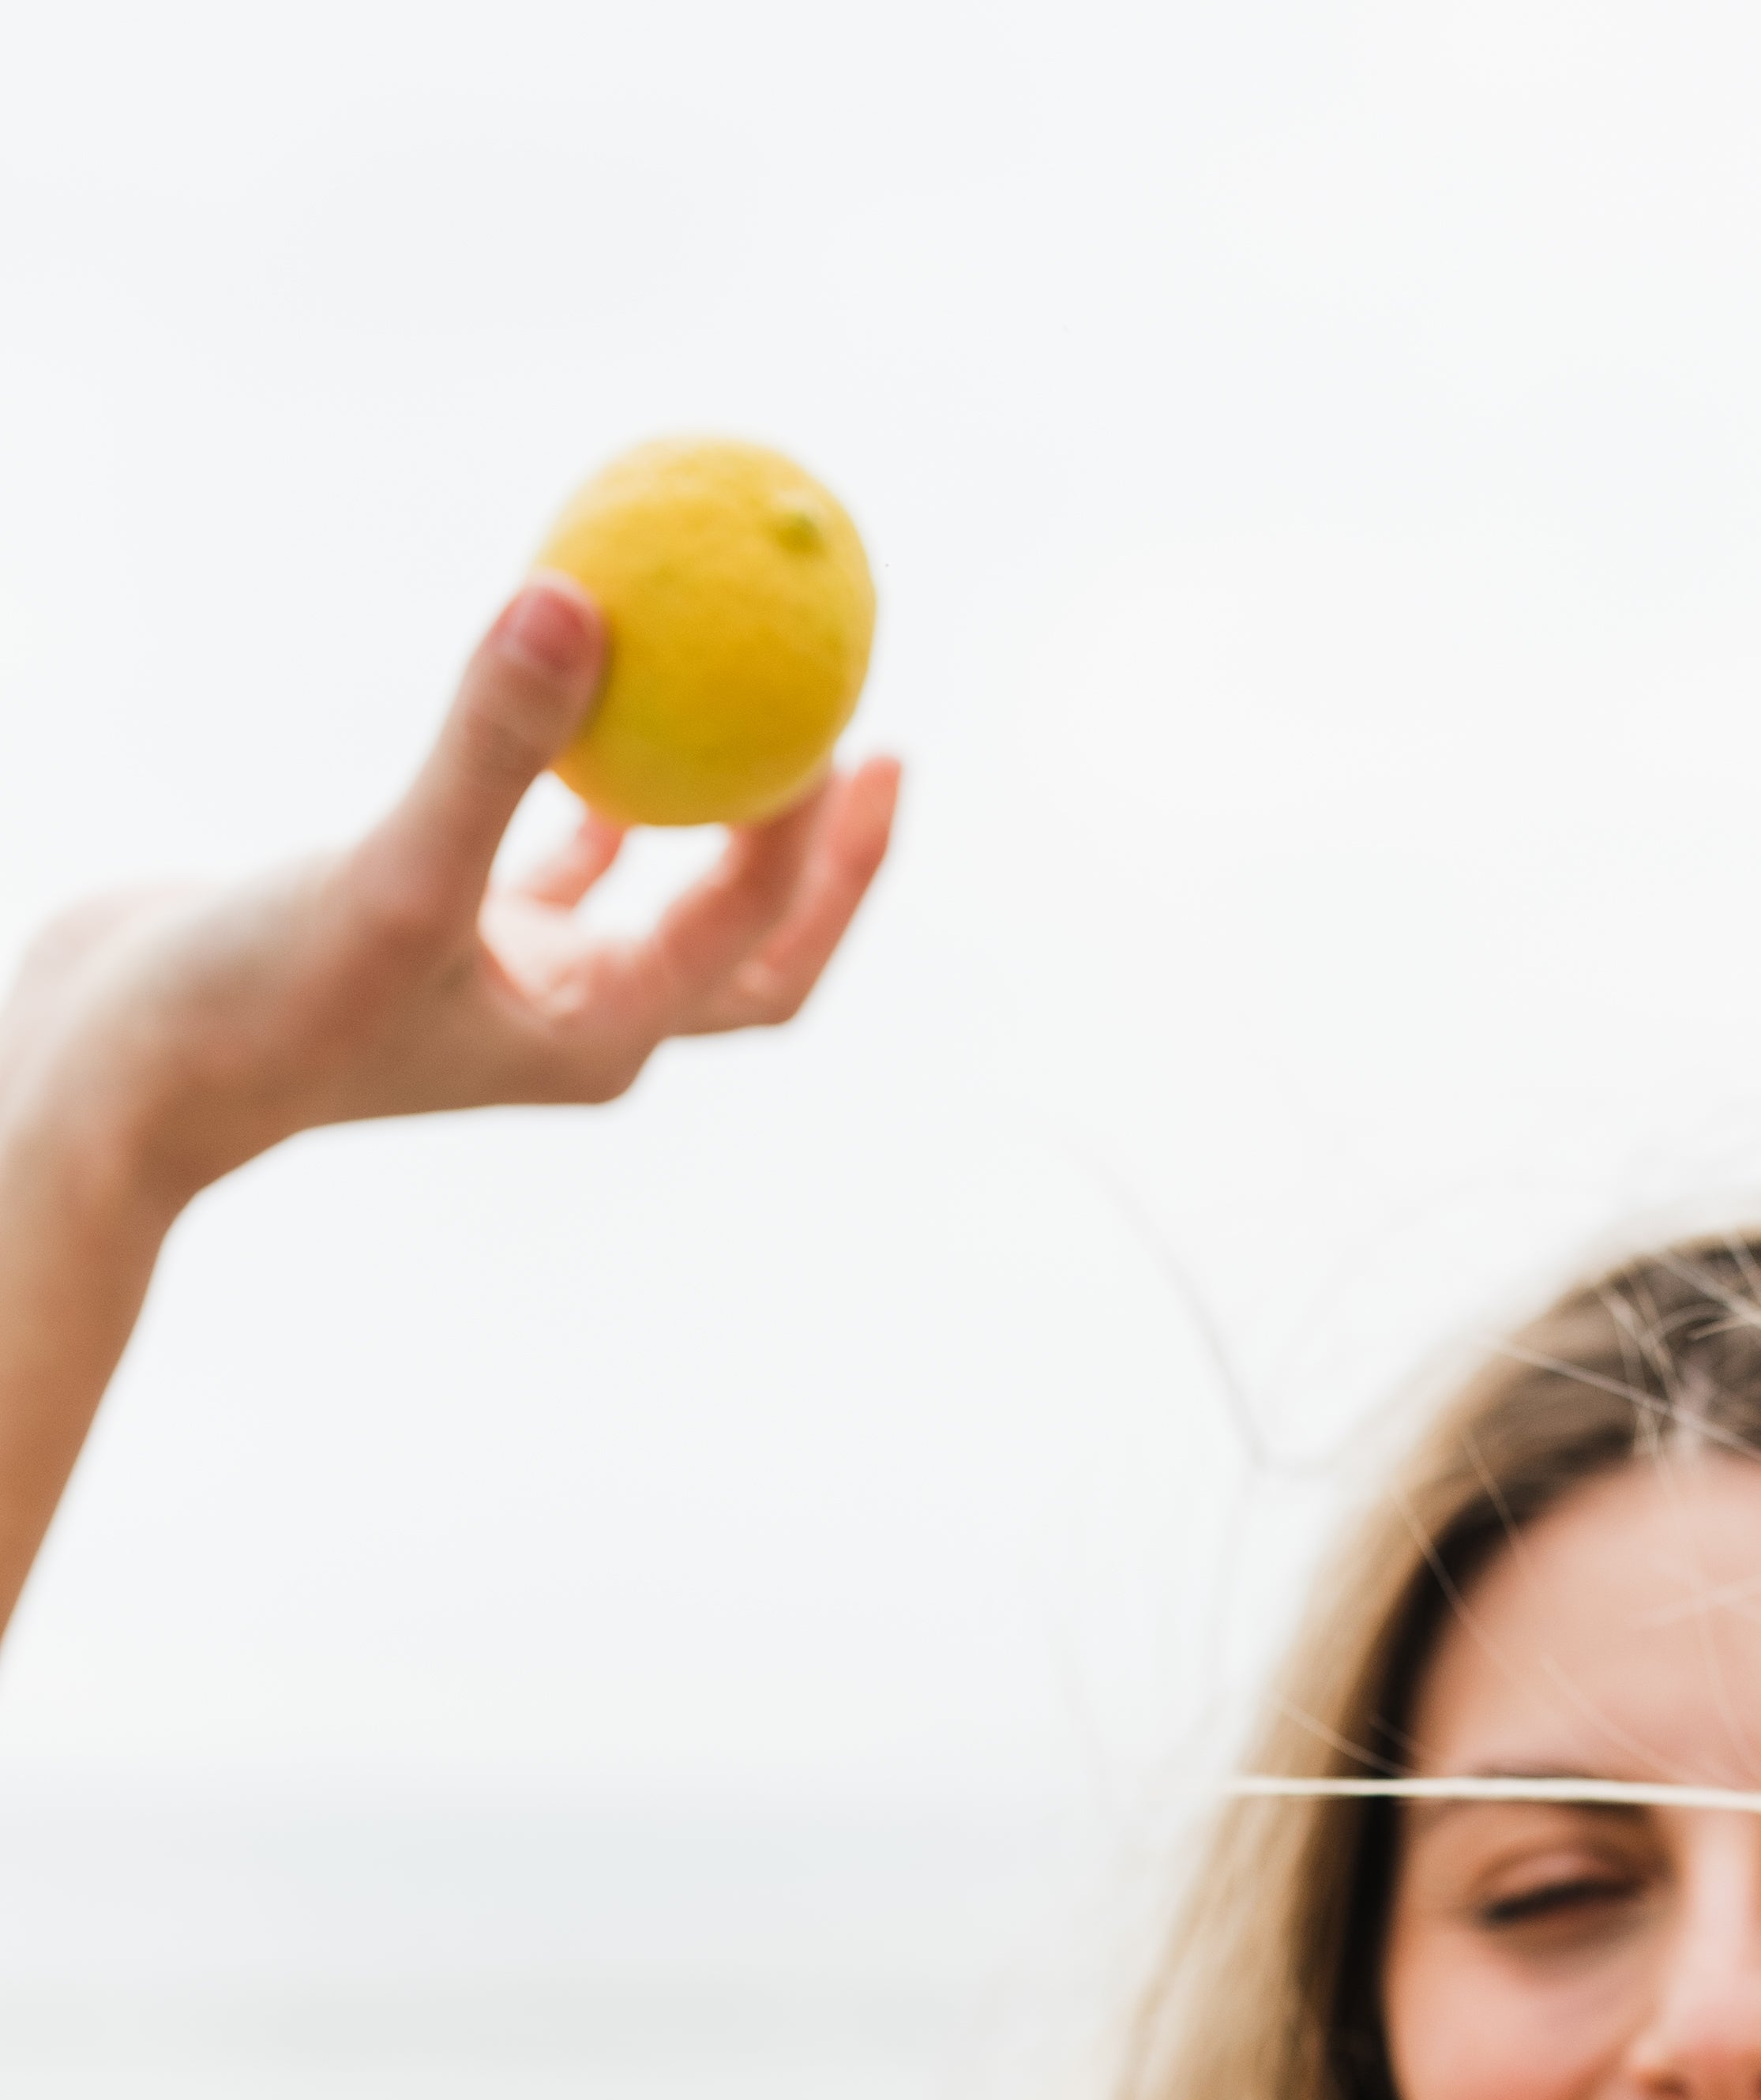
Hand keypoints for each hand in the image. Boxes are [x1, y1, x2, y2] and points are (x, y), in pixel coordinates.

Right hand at [0, 580, 900, 1219]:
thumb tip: (580, 598)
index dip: (818, 846)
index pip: (755, 944)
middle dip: (821, 859)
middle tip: (876, 735)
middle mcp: (573, 1020)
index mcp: (595, 1037)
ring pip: (654, 892)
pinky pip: (556, 848)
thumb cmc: (256, 1007)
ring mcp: (510, 980)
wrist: (120, 1075)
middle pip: (749, 944)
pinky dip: (591, 780)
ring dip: (714, 810)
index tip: (848, 729)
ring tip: (765, 704)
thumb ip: (491, 748)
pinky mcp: (441, 929)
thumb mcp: (390, 873)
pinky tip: (597, 686)